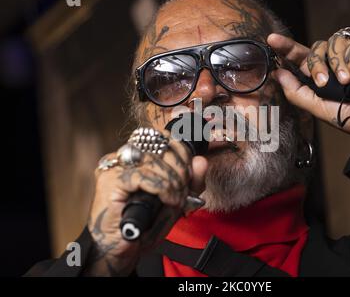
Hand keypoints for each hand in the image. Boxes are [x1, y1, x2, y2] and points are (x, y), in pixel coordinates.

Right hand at [84, 133, 207, 275]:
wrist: (121, 251)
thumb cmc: (145, 226)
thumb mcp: (176, 201)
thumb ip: (190, 182)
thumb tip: (201, 161)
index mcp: (137, 157)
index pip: (162, 137)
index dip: (181, 151)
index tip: (190, 172)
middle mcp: (124, 157)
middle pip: (159, 145)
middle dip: (180, 167)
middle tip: (184, 189)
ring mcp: (114, 167)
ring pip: (153, 159)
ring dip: (172, 180)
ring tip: (176, 199)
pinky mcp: (109, 181)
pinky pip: (143, 175)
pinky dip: (161, 187)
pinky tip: (168, 200)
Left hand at [268, 32, 349, 139]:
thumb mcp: (318, 109)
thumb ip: (296, 92)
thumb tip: (277, 74)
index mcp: (320, 76)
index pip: (300, 56)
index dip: (286, 47)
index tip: (271, 39)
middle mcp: (334, 64)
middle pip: (316, 47)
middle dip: (317, 64)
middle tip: (324, 82)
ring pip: (336, 41)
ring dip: (338, 62)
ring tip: (348, 82)